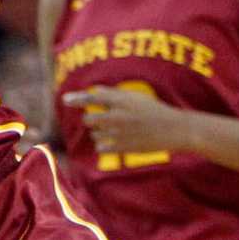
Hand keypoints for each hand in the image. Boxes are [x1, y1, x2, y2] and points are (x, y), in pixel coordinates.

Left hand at [63, 88, 187, 157]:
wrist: (173, 130)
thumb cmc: (154, 111)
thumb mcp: (136, 98)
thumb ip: (114, 95)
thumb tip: (95, 91)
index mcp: (122, 101)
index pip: (94, 98)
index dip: (77, 98)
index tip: (65, 99)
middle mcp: (118, 116)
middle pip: (88, 119)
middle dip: (92, 119)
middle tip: (104, 119)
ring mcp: (119, 133)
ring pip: (94, 134)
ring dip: (100, 132)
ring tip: (118, 130)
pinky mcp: (121, 148)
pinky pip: (100, 147)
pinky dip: (104, 145)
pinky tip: (116, 141)